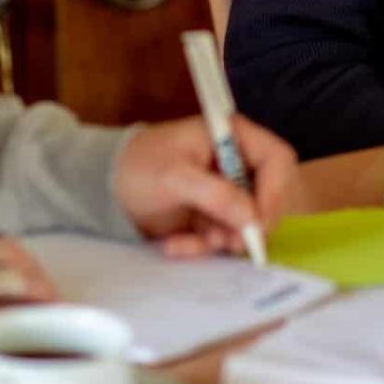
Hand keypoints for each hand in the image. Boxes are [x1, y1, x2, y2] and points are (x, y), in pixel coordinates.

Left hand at [113, 114, 295, 257]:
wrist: (106, 186)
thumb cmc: (139, 166)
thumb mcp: (174, 177)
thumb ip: (215, 195)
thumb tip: (253, 219)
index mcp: (233, 136)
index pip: (277, 159)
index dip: (276, 191)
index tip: (259, 223)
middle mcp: (237, 163)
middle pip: (270, 196)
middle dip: (248, 223)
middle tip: (228, 242)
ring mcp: (227, 192)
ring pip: (248, 224)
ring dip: (223, 239)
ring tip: (189, 240)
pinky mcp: (214, 216)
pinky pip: (224, 238)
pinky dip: (204, 247)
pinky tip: (175, 244)